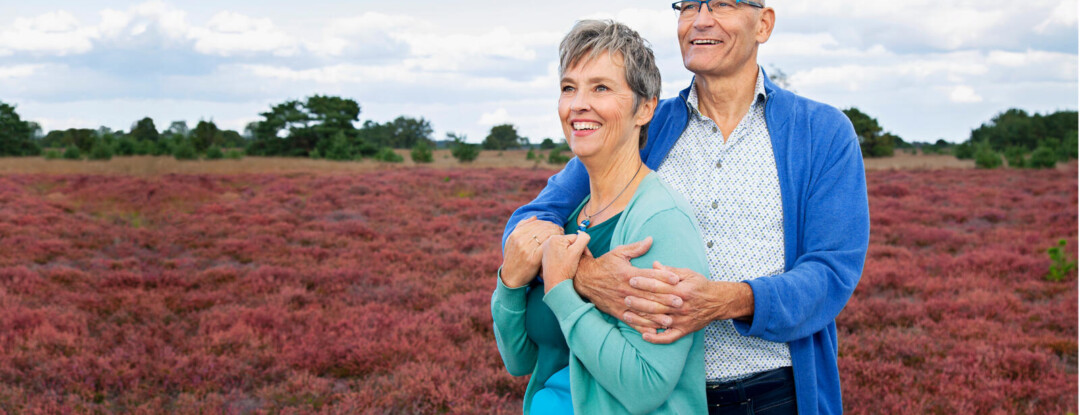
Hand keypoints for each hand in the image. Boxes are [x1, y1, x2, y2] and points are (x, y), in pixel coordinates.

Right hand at [500, 216, 563, 287]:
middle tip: (561, 230)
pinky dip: (555, 243)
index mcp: (516, 234)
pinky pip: (547, 246)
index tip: (555, 226)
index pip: (537, 223)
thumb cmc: (514, 259)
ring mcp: (526, 249)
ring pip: (547, 235)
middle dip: (554, 227)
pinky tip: (559, 245)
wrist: (511, 277)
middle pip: (543, 228)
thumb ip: (522, 227)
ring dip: (557, 234)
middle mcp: (520, 240)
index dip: (548, 223)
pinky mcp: (533, 259)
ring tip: (562, 236)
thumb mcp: (512, 241)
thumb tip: (535, 217)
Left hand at [540, 232, 590, 292]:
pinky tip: (567, 265)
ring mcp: (546, 249)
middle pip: (570, 243)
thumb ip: (583, 239)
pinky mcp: (546, 256)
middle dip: (577, 251)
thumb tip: (584, 234)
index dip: (583, 248)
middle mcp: (548, 241)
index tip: (586, 257)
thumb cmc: (565, 270)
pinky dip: (566, 258)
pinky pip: (560, 253)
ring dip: (572, 254)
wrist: (555, 285)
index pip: (576, 238)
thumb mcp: (576, 252)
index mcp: (554, 238)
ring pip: (566, 248)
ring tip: (574, 264)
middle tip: (580, 261)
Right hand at [572, 237, 681, 331]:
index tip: (677, 279)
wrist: (585, 279)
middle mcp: (626, 289)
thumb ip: (636, 248)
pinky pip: (631, 321)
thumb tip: (651, 239)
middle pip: (648, 295)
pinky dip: (642, 327)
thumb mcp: (619, 252)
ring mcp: (622, 302)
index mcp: (628, 273)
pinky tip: (653, 331)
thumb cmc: (604, 264)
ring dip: (656, 317)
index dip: (663, 277)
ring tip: (670, 321)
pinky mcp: (617, 311)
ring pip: (641, 311)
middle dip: (665, 299)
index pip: (648, 275)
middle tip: (680, 302)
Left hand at [623, 261, 754, 343]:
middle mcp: (682, 306)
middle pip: (657, 304)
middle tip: (624, 298)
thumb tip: (654, 265)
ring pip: (659, 320)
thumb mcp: (688, 274)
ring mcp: (682, 320)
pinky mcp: (684, 330)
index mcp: (682, 290)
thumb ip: (670, 271)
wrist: (718, 302)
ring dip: (642, 319)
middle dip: (639, 301)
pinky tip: (644, 335)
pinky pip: (669, 337)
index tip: (631, 279)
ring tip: (626, 315)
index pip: (660, 286)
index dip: (645, 283)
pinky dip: (656, 338)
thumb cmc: (700, 285)